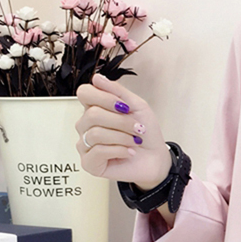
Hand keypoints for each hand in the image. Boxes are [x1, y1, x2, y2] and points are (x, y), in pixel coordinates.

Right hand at [74, 73, 171, 188]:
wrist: (156, 159)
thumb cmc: (146, 133)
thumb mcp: (137, 107)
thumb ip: (118, 91)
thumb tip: (96, 78)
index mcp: (94, 109)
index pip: (84, 93)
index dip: (105, 98)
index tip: (125, 107)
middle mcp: (85, 126)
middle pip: (92, 115)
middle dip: (121, 122)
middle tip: (138, 129)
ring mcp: (85, 145)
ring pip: (95, 134)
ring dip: (122, 137)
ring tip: (135, 142)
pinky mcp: (89, 163)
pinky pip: (98, 151)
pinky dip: (119, 150)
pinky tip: (129, 153)